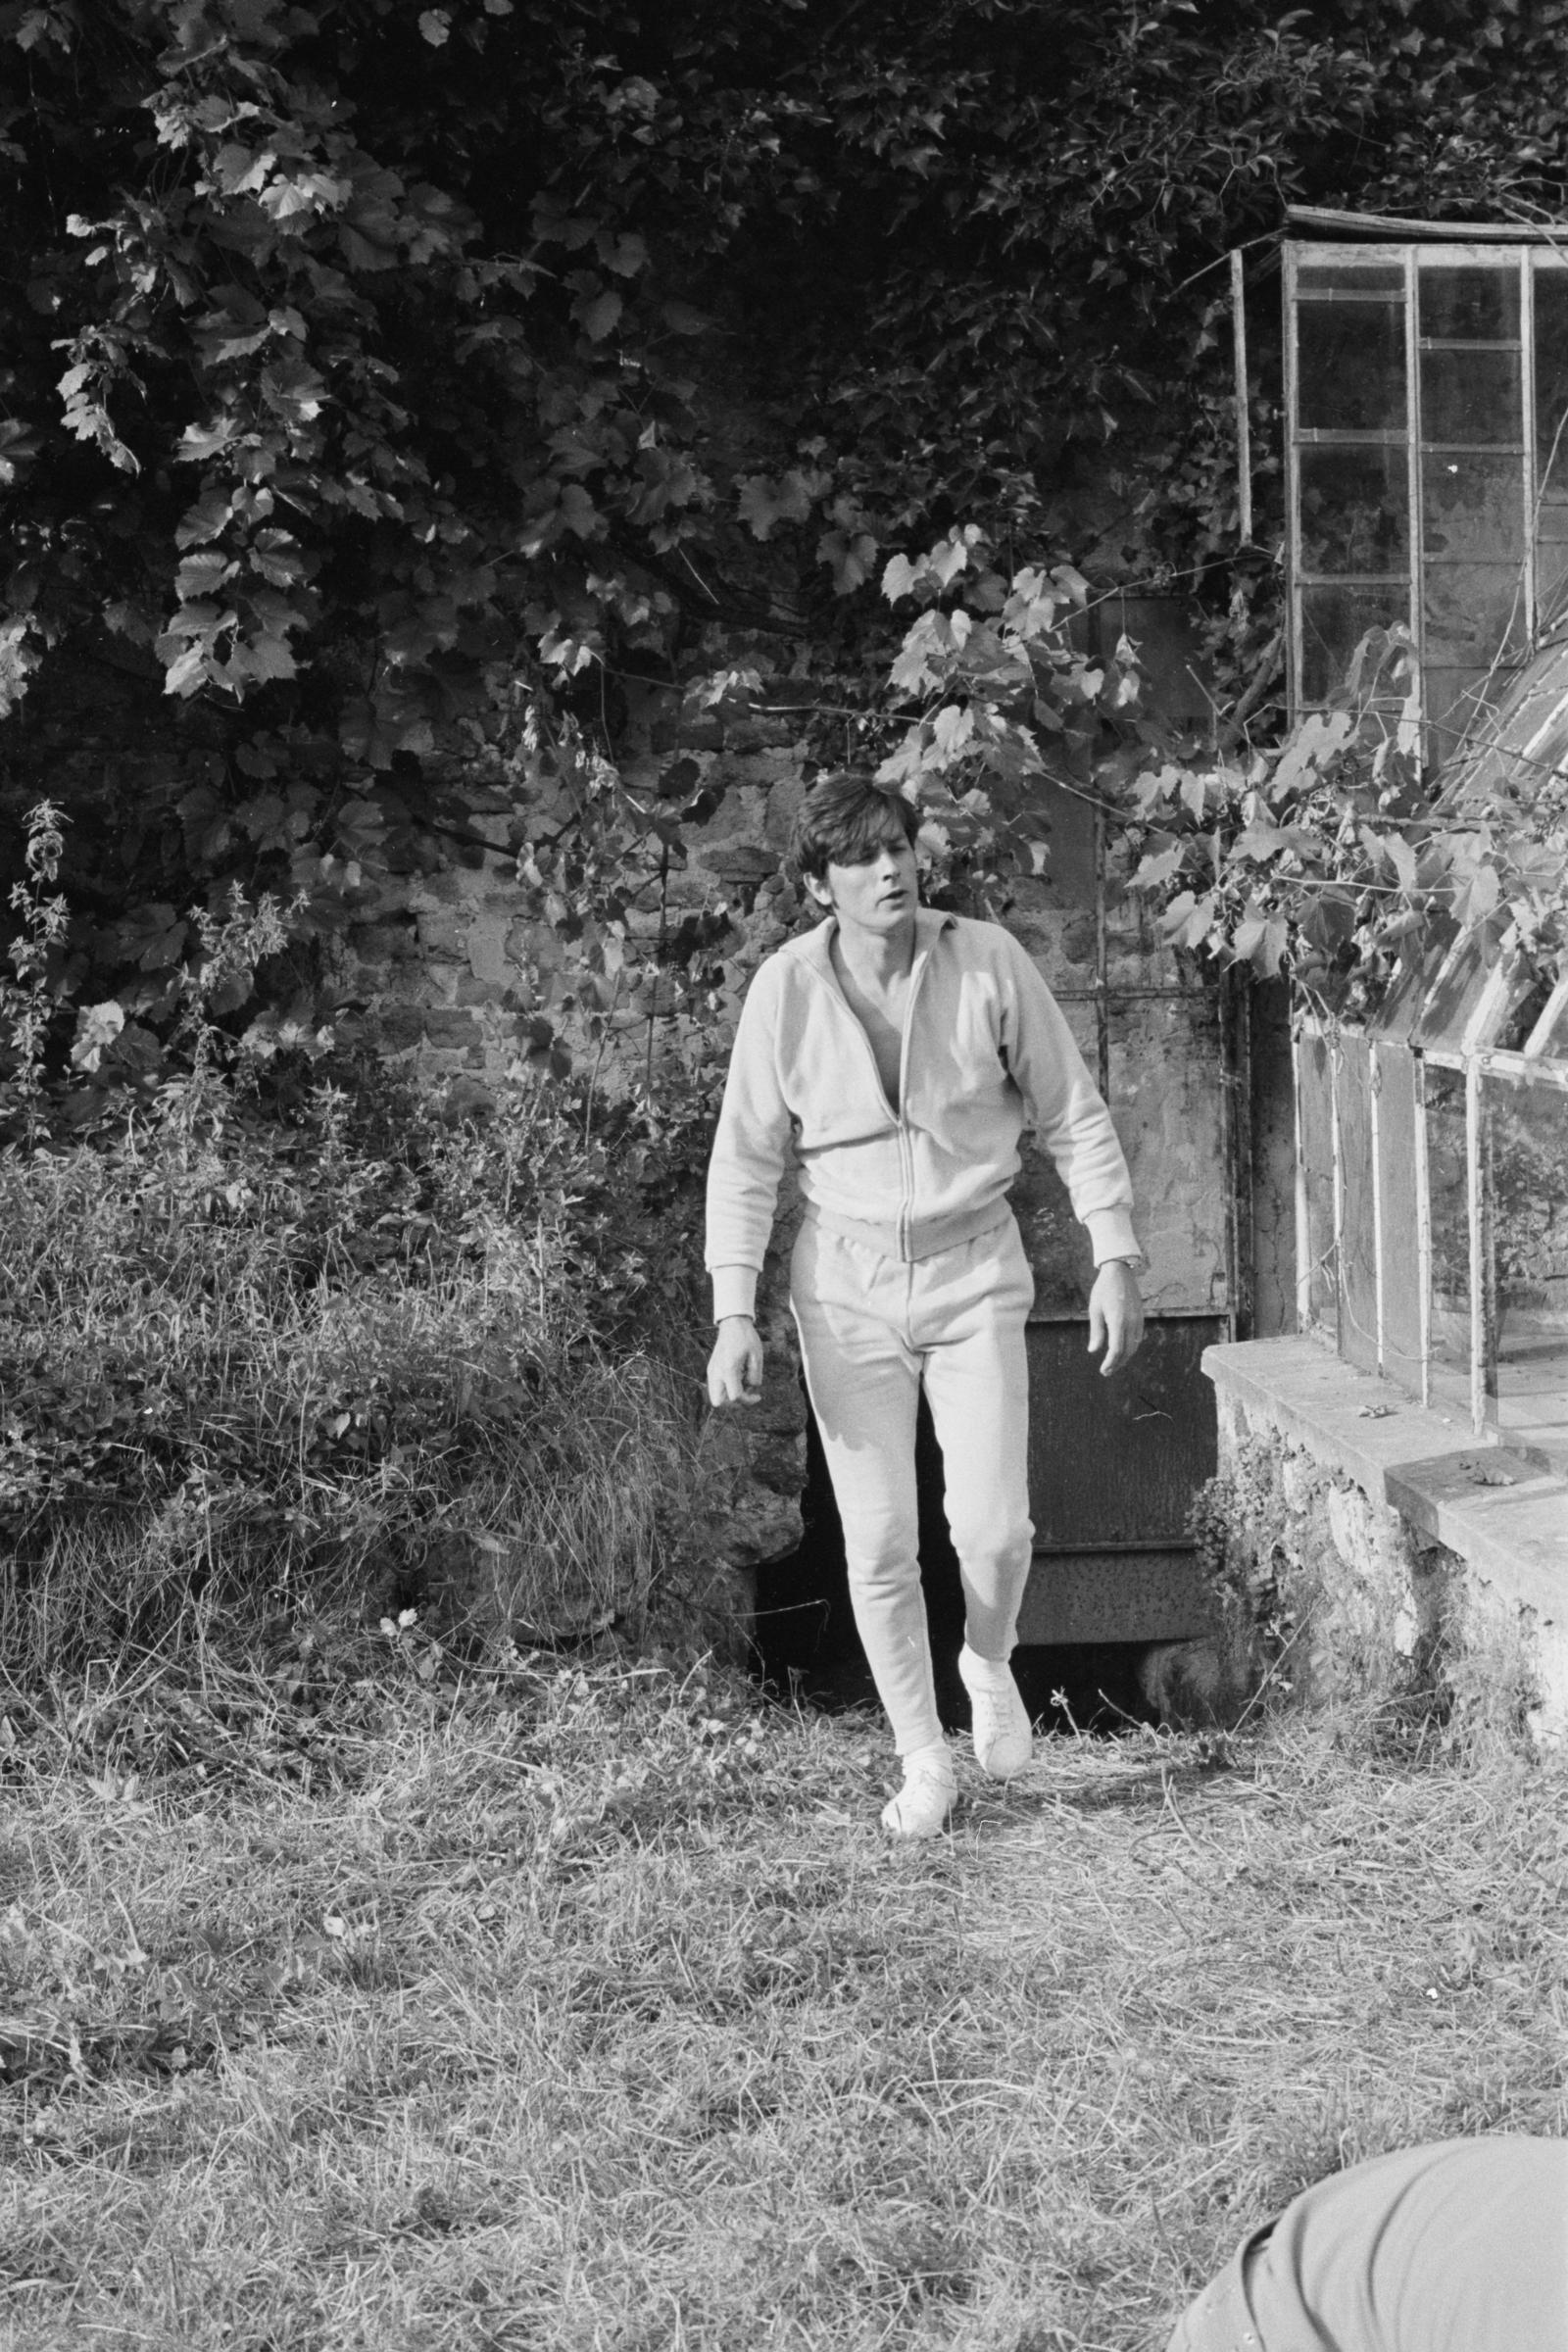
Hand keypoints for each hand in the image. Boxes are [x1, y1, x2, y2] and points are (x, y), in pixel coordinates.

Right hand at [707, 1316, 763, 1406]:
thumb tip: (750, 1389)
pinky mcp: (711, 1369)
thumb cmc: (746, 1339)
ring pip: (715, 1396)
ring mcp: (712, 1371)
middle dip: (733, 1402)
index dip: (748, 1400)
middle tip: (746, 1392)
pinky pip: (716, 1388)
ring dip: (729, 1395)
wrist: (733, 1324)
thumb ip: (755, 1377)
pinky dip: (726, 1388)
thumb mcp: (757, 1358)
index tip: (758, 1396)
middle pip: (718, 1402)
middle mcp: (716, 1372)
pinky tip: (737, 1377)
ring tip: (742, 1382)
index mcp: (728, 1369)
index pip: (735, 1397)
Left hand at [1088, 1261, 1144, 1376]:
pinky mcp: (1141, 1316)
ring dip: (1125, 1357)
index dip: (1110, 1362)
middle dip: (1117, 1363)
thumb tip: (1093, 1351)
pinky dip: (1131, 1347)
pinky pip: (1138, 1337)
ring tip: (1114, 1364)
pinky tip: (1123, 1350)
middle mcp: (1131, 1322)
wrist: (1119, 1272)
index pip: (1116, 1350)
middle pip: (1127, 1351)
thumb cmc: (1103, 1290)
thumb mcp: (1095, 1310)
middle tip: (1106, 1371)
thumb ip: (1096, 1332)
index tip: (1103, 1370)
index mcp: (1118, 1321)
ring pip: (1134, 1345)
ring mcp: (1138, 1319)